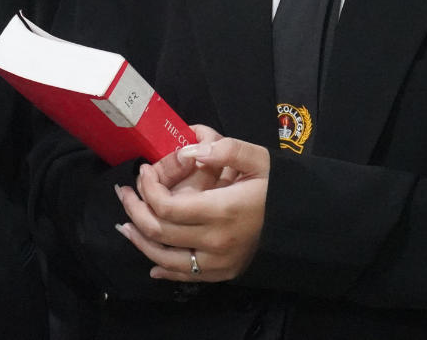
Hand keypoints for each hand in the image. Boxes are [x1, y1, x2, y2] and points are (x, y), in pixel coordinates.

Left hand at [116, 132, 270, 281]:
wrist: (302, 224)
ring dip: (139, 240)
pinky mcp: (223, 273)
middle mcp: (216, 241)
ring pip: (164, 258)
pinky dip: (162, 269)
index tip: (143, 171)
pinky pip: (185, 276)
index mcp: (222, 210)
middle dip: (134, 210)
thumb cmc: (278, 188)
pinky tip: (150, 261)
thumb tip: (189, 150)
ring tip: (125, 224)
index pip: (167, 206)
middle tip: (124, 192)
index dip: (148, 188)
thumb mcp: (258, 159)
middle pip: (159, 232)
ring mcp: (218, 262)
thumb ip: (225, 150)